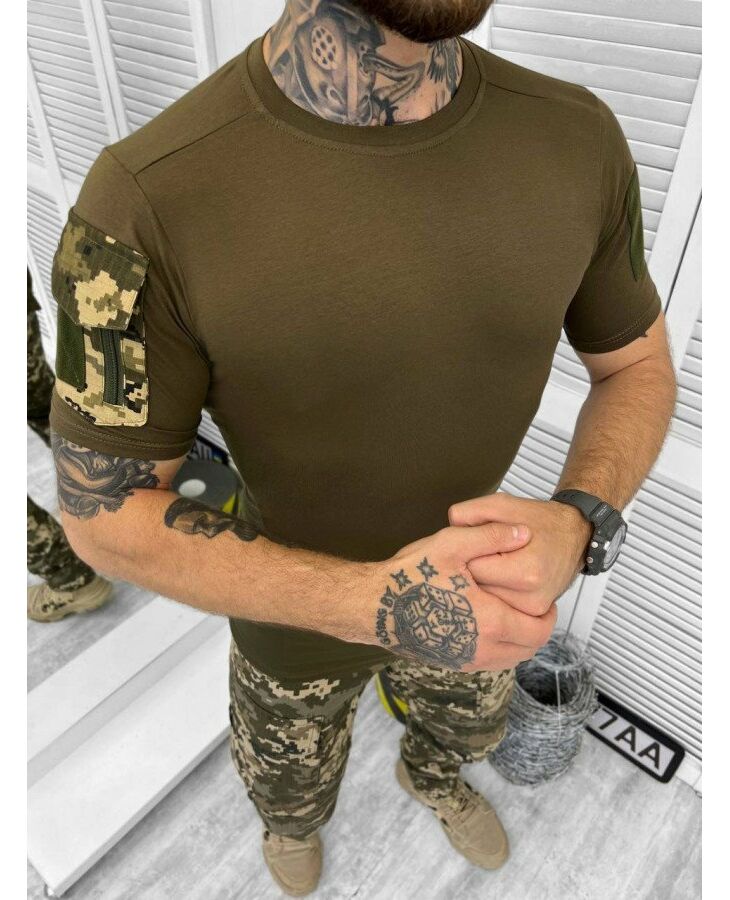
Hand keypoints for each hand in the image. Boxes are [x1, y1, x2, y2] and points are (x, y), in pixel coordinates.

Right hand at [368, 522, 556, 671]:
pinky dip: (501, 648)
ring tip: (514, 614)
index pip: (538, 628)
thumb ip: (491, 536)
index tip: (546, 600)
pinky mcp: (453, 664)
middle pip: (529, 648)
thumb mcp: (452, 544)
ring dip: (520, 640)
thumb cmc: (410, 576)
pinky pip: (491, 662)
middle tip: (536, 608)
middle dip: (538, 628)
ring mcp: (467, 660)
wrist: (373, 607)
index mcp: (490, 621)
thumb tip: (523, 533)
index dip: (549, 615)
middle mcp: (483, 648)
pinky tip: (490, 624)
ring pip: (511, 659)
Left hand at [448, 492, 591, 617]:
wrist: (573, 536)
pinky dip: (495, 591)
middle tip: (482, 552)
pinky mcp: (533, 615)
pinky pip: (500, 605)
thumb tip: (450, 526)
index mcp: (526, 570)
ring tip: (495, 562)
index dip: (466, 553)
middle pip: (477, 588)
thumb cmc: (538, 520)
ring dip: (482, 583)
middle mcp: (531, 596)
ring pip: (486, 599)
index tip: (471, 544)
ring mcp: (533, 609)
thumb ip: (471, 512)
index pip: (473, 569)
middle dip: (472, 570)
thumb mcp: (503, 504)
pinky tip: (501, 575)